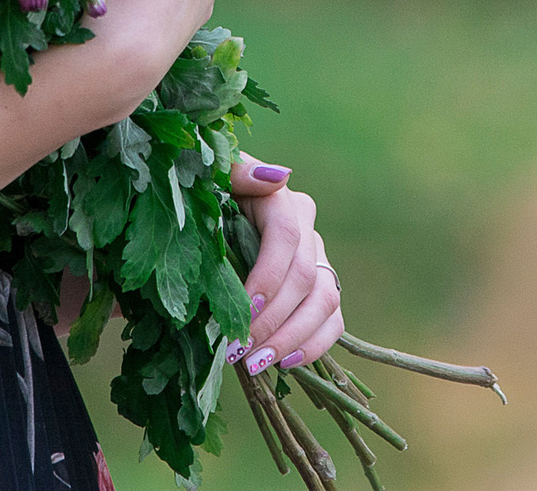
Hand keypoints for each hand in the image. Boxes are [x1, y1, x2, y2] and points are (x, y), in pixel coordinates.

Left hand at [227, 154, 343, 371]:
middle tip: (237, 351)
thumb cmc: (203, 197)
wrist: (208, 216)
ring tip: (254, 364)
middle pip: (305, 276)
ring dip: (292, 338)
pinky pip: (333, 320)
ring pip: (326, 300)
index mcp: (280, 200)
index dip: (269, 276)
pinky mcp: (319, 286)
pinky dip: (313, 345)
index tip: (244, 309)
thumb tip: (278, 178)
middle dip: (273, 319)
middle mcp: (307, 228)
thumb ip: (239, 172)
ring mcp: (317, 259)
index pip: (286, 237)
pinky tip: (284, 363)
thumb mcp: (212, 178)